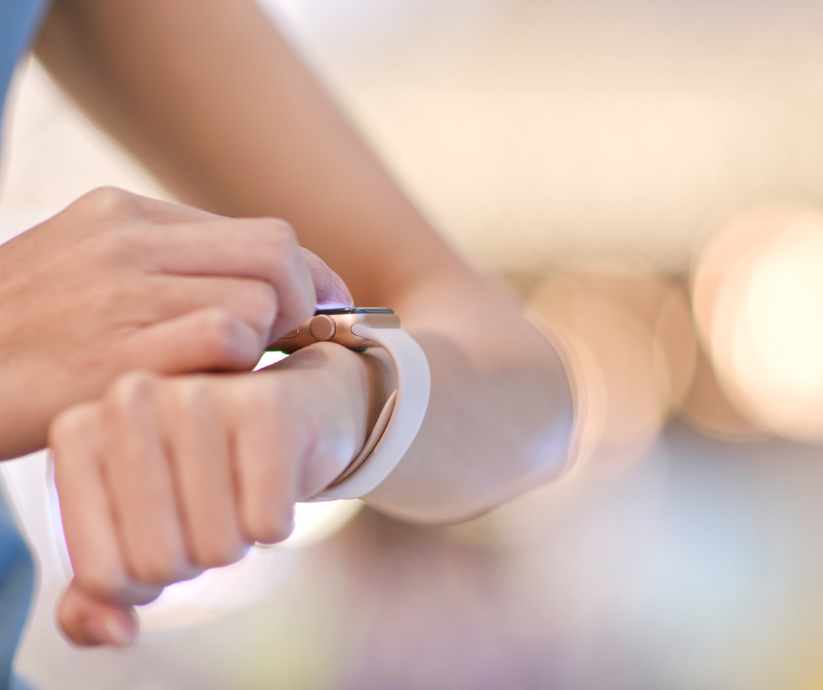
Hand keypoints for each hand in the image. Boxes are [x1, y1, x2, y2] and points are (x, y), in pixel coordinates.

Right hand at [0, 187, 351, 457]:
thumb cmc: (26, 332)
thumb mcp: (88, 270)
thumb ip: (171, 267)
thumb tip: (265, 286)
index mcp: (125, 215)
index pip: (265, 233)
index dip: (310, 275)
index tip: (322, 308)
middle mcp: (130, 243)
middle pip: (278, 254)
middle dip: (305, 302)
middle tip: (291, 340)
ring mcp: (124, 294)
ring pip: (260, 298)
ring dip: (265, 341)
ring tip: (231, 367)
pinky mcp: (118, 354)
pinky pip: (226, 336)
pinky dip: (236, 363)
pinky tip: (208, 384)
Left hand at [48, 341, 386, 646]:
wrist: (286, 414)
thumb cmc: (201, 475)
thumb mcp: (138, 528)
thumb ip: (101, 593)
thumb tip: (117, 633)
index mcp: (78, 433)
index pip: (103, 576)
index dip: (145, 580)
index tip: (165, 535)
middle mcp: (128, 401)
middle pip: (159, 563)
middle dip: (194, 559)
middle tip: (207, 513)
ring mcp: (199, 396)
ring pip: (218, 547)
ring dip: (238, 539)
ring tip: (238, 492)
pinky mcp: (268, 407)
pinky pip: (269, 525)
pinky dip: (278, 523)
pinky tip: (272, 478)